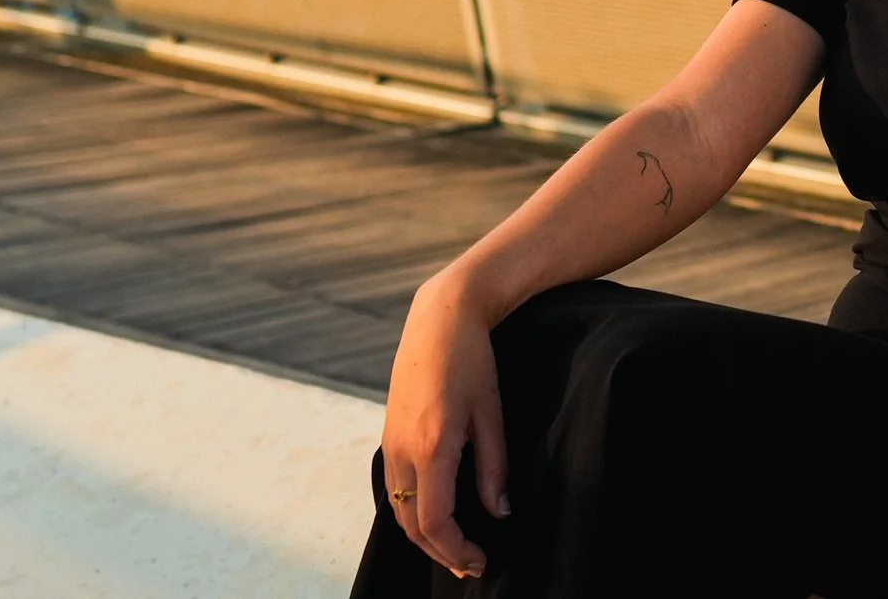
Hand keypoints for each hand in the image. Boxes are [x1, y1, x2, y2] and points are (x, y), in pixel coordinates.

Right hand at [380, 274, 509, 579]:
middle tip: (472, 567)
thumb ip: (493, 467)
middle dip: (441, 553)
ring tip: (456, 550)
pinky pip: (394, 490)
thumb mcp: (492, 413)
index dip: (456, 551)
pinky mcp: (388, 437)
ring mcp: (389, 445)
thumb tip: (499, 511)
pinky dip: (412, 514)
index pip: (434, 521)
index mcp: (432, 446)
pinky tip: (435, 516)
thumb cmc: (472, 362)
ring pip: (399, 511)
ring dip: (425, 538)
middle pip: (412, 525)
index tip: (480, 562)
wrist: (439, 320)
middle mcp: (402, 451)